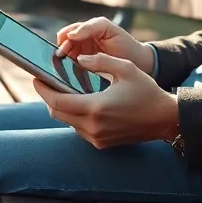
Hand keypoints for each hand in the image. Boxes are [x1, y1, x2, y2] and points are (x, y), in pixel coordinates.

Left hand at [33, 53, 178, 148]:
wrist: (165, 119)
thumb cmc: (146, 91)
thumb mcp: (125, 68)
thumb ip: (100, 61)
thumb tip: (79, 58)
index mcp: (95, 108)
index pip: (57, 102)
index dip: (43, 90)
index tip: (36, 79)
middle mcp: (93, 127)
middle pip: (57, 114)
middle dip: (49, 98)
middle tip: (47, 83)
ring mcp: (97, 138)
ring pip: (67, 122)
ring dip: (63, 108)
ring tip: (65, 91)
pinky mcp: (102, 144)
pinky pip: (79, 129)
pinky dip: (75, 116)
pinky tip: (82, 103)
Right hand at [55, 16, 153, 75]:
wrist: (139, 64)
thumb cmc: (126, 44)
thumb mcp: (109, 30)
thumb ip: (91, 28)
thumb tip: (71, 35)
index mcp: (87, 30)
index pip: (67, 32)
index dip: (63, 39)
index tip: (63, 50)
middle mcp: (82, 42)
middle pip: (63, 46)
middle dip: (60, 51)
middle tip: (60, 60)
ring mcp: (83, 56)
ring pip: (65, 58)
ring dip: (63, 62)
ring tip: (62, 69)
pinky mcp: (86, 69)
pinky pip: (72, 69)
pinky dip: (69, 71)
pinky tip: (69, 75)